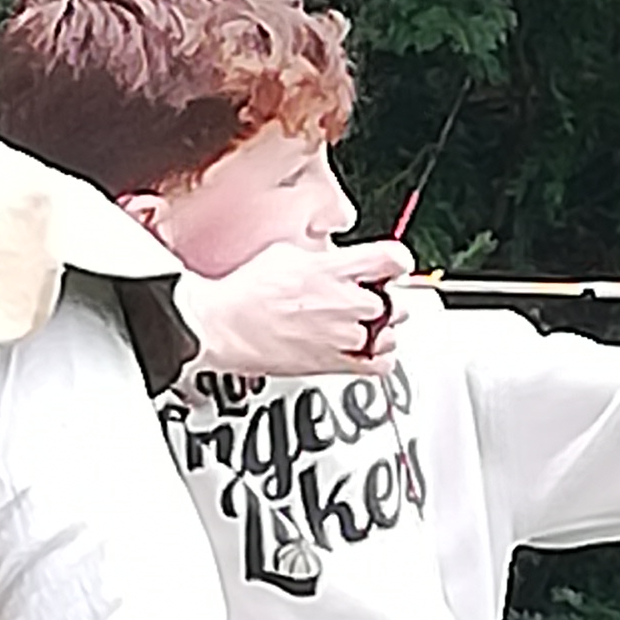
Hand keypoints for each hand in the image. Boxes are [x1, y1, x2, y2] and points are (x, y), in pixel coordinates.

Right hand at [181, 238, 415, 377]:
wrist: (221, 326)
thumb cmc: (244, 291)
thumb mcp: (285, 253)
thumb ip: (322, 257)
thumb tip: (337, 257)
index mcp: (333, 269)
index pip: (393, 259)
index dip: (398, 262)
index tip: (394, 267)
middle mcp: (344, 302)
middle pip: (393, 301)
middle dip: (383, 299)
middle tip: (363, 299)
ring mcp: (341, 336)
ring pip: (388, 334)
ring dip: (379, 330)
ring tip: (361, 326)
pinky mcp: (333, 363)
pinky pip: (378, 366)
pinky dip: (377, 359)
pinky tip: (363, 350)